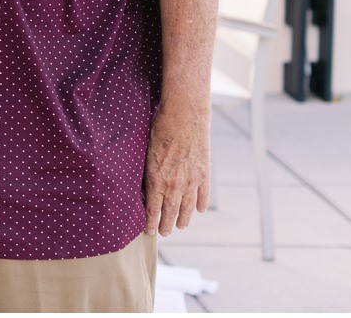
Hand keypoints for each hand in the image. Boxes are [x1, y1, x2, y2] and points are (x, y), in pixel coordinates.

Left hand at [144, 106, 210, 234]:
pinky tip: (199, 210)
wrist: (184, 118)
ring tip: (180, 226)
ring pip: (188, 207)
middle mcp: (175, 184)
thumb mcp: (146, 153)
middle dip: (166, 225)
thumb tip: (146, 186)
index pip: (153, 209)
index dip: (151, 222)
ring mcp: (191, 180)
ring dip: (184, 218)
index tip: (149, 231)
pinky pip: (203, 194)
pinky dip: (201, 204)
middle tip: (164, 233)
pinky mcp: (204, 173)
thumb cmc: (159, 130)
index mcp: (157, 180)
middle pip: (170, 211)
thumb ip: (148, 172)